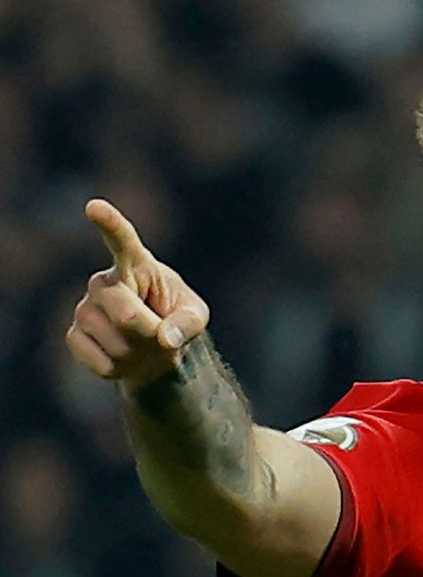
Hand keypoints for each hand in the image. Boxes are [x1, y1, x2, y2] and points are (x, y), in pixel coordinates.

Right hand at [65, 199, 209, 387]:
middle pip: (127, 316)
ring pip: (117, 343)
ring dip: (138, 354)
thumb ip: (188, 324)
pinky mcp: (73, 334)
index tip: (94, 207)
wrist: (152, 349)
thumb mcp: (195, 318)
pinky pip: (101, 362)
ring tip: (141, 344)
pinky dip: (120, 369)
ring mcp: (84, 308)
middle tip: (159, 335)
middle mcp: (103, 281)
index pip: (121, 240)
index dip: (109, 224)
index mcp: (135, 264)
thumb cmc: (176, 322)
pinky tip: (122, 356)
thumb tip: (166, 339)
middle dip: (150, 335)